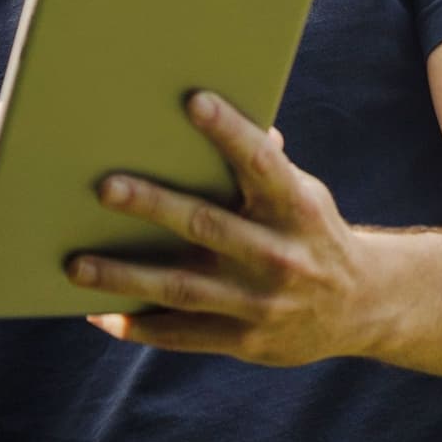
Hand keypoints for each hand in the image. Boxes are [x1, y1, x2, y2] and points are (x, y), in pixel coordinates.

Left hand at [65, 91, 377, 365]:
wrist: (366, 307)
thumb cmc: (313, 230)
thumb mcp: (303, 192)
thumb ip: (262, 162)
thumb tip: (217, 112)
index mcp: (296, 207)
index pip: (261, 162)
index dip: (230, 131)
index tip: (193, 99)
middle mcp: (279, 255)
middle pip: (206, 225)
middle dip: (153, 205)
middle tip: (103, 187)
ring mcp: (261, 303)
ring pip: (181, 287)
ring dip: (124, 277)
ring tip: (75, 264)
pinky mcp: (246, 341)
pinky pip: (182, 336)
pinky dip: (138, 325)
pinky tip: (97, 314)